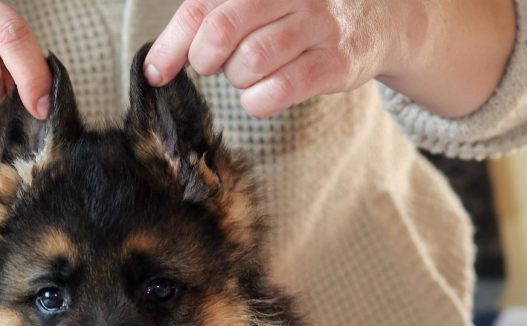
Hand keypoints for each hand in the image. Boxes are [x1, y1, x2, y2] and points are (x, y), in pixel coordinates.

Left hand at [144, 0, 515, 119]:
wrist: (382, 17)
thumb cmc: (300, 13)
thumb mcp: (258, 2)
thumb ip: (208, 18)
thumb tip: (156, 65)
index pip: (201, 7)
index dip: (171, 45)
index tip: (156, 72)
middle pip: (221, 29)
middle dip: (205, 60)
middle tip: (215, 66)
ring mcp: (318, 24)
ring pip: (249, 61)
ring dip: (238, 79)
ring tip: (250, 73)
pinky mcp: (338, 61)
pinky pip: (280, 91)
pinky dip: (258, 102)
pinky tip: (263, 95)